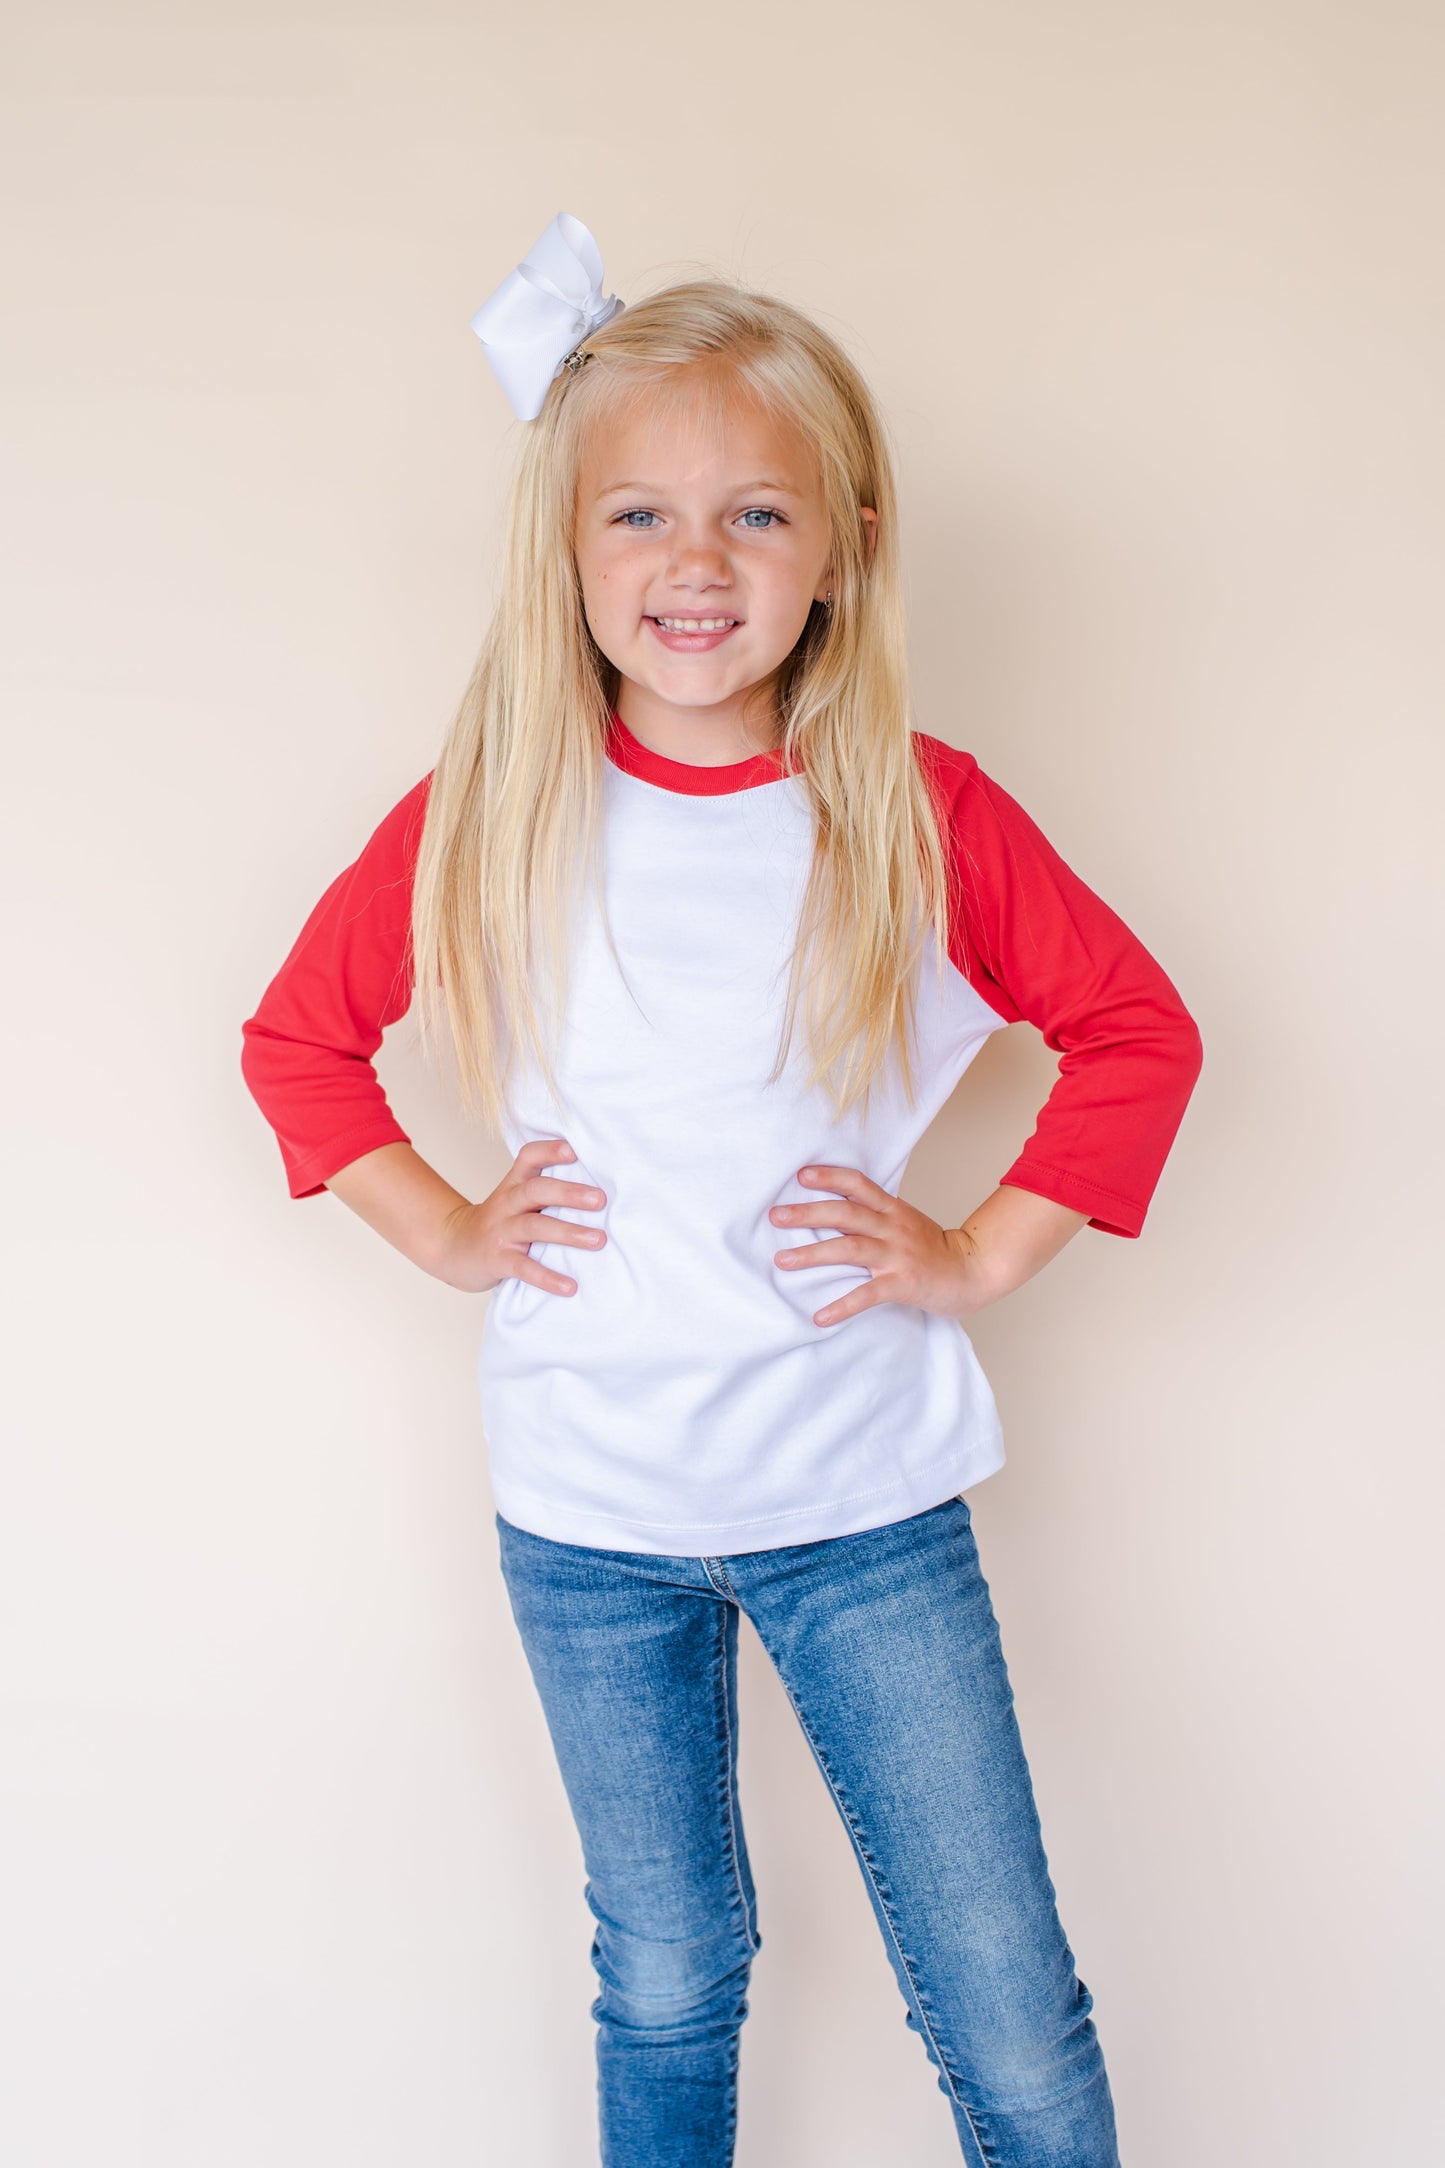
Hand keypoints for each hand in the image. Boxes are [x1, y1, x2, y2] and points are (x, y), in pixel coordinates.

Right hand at [435, 1137, 606, 1296]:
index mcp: (514, 1185)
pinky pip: (524, 1268)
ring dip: (568, 1232)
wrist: (452, 1248)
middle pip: (536, 1190)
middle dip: (569, 1193)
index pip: (529, 1157)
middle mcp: (507, 1203)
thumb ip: (546, 1190)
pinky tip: (570, 1287)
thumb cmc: (498, 1222)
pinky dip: (547, 1277)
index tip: (574, 1150)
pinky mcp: (497, 1260)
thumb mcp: (515, 1198)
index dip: (550, 1151)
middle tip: (601, 1200)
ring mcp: (501, 1231)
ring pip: (534, 1226)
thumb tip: (601, 1189)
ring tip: (599, 1240)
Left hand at [769, 1165, 1087, 1327]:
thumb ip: (875, 1214)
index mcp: (893, 1210)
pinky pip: (867, 1294)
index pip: (858, 1184)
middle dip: (807, 1213)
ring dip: (812, 1253)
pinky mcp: (902, 1283)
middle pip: (845, 1213)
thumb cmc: (933, 1249)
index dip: (830, 1177)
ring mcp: (897, 1255)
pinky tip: (819, 1317)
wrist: (974, 1271)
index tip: (800, 1176)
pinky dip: (841, 1306)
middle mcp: (893, 1227)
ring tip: (782, 1260)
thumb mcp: (905, 1221)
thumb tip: (833, 1210)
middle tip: (775, 1217)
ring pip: (849, 1248)